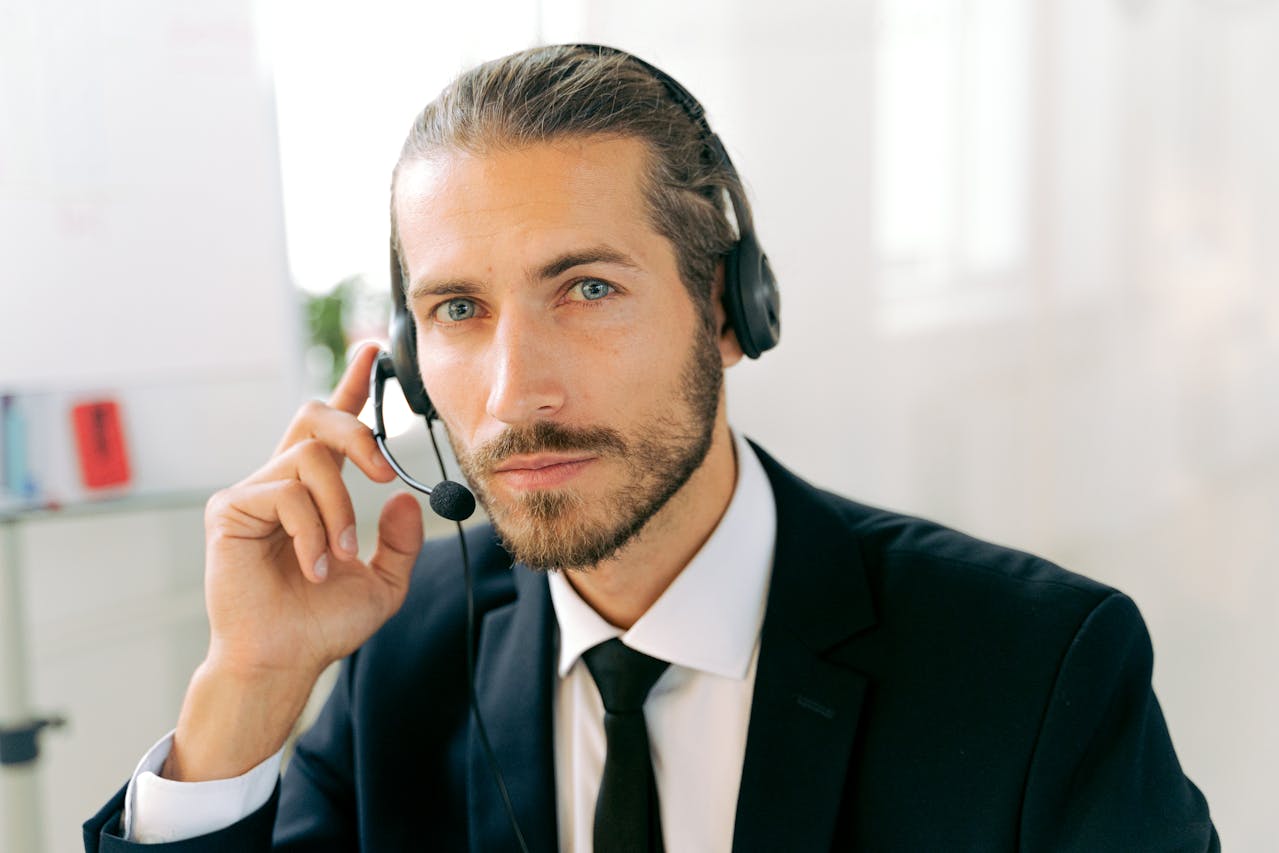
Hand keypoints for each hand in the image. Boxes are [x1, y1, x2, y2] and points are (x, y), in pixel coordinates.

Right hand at [166, 343, 422, 780]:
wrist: (284, 660)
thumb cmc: (322, 625)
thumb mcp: (384, 582)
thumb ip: (401, 541)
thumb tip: (405, 500)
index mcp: (315, 491)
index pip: (334, 427)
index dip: (353, 385)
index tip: (374, 352)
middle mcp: (282, 482)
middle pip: (315, 416)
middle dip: (357, 432)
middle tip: (384, 474)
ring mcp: (253, 492)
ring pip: (310, 460)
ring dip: (337, 510)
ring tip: (338, 558)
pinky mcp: (229, 509)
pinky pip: (286, 494)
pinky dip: (311, 533)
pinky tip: (311, 568)